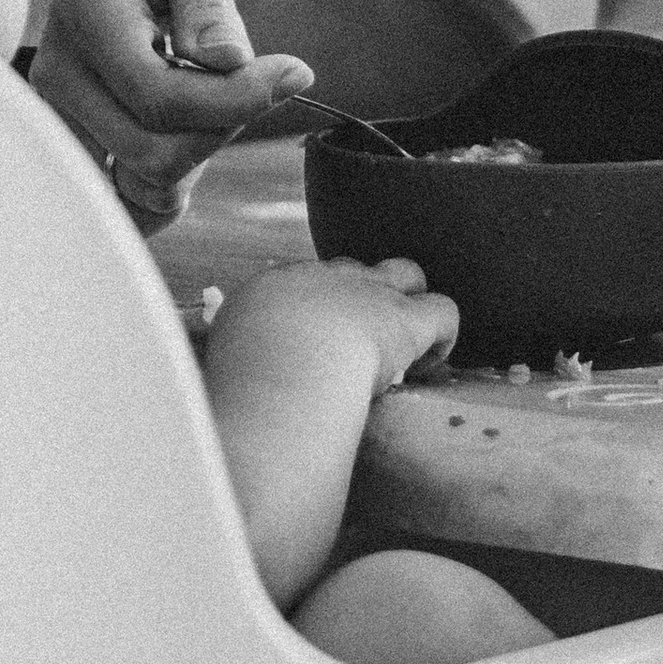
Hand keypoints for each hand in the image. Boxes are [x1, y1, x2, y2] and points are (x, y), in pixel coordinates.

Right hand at [29, 0, 311, 222]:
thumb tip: (225, 62)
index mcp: (88, 8)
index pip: (158, 94)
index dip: (236, 100)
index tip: (295, 71)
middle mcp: (60, 69)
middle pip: (154, 153)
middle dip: (224, 127)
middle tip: (255, 77)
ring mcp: (59, 113)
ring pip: (142, 187)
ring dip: (201, 157)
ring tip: (217, 96)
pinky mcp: (73, 141)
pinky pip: (127, 203)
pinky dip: (175, 188)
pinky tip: (199, 136)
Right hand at [208, 256, 460, 399]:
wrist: (284, 371)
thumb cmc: (242, 386)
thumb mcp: (217, 370)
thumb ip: (229, 370)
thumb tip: (223, 394)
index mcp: (272, 290)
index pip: (305, 285)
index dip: (319, 316)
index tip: (317, 353)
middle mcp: (323, 278)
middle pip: (355, 270)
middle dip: (364, 299)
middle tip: (361, 350)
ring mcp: (368, 293)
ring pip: (407, 273)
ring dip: (410, 306)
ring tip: (407, 355)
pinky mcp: (406, 318)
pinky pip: (445, 311)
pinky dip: (442, 338)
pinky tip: (428, 368)